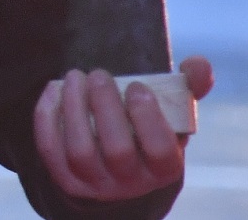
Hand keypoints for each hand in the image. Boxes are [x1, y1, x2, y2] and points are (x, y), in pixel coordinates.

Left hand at [33, 56, 212, 201]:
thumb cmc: (147, 130)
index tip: (136, 86)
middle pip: (117, 150)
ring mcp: (96, 183)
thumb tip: (199, 64)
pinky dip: (48, 116)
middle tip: (99, 74)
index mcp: (164, 168)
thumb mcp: (172, 114)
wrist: (117, 167)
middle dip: (105, 106)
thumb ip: (188, 87)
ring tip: (75, 77)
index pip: (159, 149)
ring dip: (74, 107)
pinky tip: (54, 90)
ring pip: (80, 150)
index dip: (146, 116)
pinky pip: (50, 149)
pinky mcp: (66, 177)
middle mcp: (131, 182)